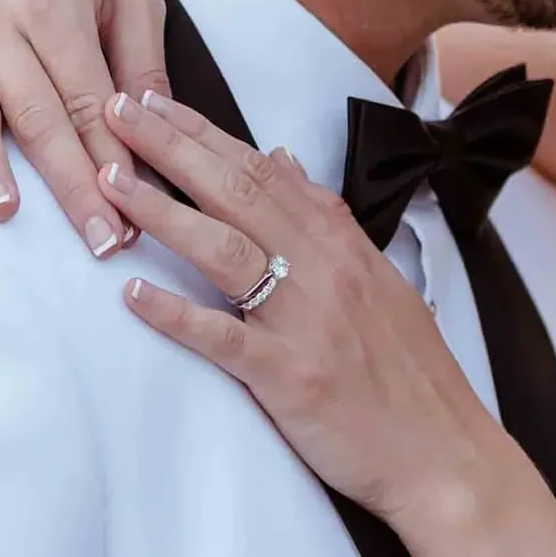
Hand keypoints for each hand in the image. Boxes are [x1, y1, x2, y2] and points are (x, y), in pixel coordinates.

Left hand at [100, 90, 513, 531]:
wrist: (446, 456)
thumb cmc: (410, 378)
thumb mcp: (379, 281)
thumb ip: (326, 221)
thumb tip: (283, 161)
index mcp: (342, 247)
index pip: (263, 171)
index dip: (204, 132)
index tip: (156, 100)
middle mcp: (324, 272)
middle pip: (236, 192)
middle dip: (171, 147)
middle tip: (118, 110)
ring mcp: (307, 322)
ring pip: (225, 249)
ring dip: (161, 212)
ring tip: (109, 182)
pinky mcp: (291, 377)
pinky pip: (223, 339)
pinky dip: (177, 315)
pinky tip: (132, 294)